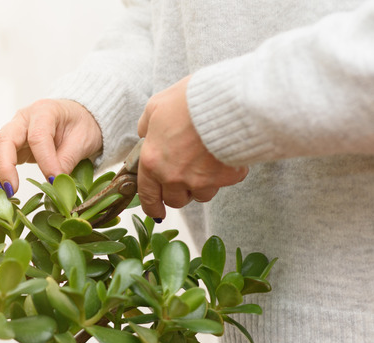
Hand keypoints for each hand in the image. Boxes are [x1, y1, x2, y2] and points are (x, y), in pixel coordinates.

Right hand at [0, 99, 102, 195]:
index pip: (38, 137)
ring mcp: (12, 129)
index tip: (52, 181)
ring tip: (0, 191)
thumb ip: (68, 160)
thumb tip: (53, 182)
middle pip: (4, 139)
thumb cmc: (81, 125)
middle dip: (4, 167)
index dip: (44, 161)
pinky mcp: (7, 143)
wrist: (75, 119)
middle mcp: (23, 118)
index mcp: (45, 111)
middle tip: (11, 190)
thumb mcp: (83, 140)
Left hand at [136, 75, 248, 219]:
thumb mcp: (156, 106)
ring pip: (201, 195)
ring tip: (207, 162)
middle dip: (180, 192)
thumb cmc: (190, 100)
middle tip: (186, 176)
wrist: (228, 100)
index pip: (148, 195)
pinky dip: (226, 172)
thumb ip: (147, 126)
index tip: (157, 212)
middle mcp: (174, 176)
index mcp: (153, 161)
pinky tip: (225, 154)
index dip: (152, 206)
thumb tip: (145, 134)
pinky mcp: (226, 178)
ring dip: (202, 184)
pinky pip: (225, 183)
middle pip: (176, 200)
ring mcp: (201, 180)